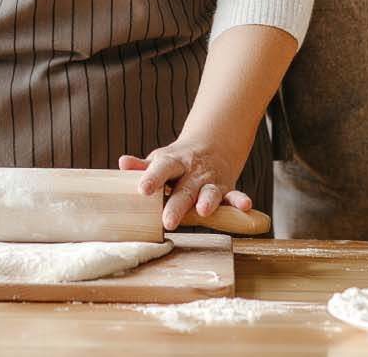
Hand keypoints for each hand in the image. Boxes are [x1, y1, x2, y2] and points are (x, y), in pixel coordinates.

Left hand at [119, 140, 252, 231]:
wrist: (211, 145)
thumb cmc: (177, 161)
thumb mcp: (160, 160)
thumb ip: (143, 166)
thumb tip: (122, 163)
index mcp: (172, 162)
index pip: (161, 169)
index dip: (151, 178)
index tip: (142, 190)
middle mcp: (192, 172)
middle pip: (184, 188)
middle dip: (177, 205)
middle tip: (168, 221)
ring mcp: (210, 181)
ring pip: (210, 192)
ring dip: (208, 201)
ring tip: (203, 212)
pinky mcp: (226, 189)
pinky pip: (234, 195)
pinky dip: (240, 201)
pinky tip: (245, 206)